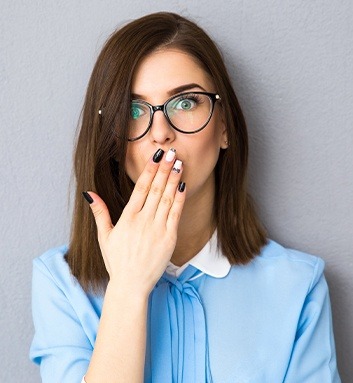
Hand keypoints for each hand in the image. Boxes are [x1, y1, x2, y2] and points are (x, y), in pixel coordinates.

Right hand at [85, 148, 185, 295]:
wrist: (131, 285)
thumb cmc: (117, 261)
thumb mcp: (104, 236)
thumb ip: (99, 212)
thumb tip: (89, 193)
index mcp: (128, 218)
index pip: (141, 188)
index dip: (149, 170)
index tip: (155, 156)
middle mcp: (143, 221)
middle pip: (156, 189)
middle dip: (164, 169)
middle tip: (171, 152)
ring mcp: (158, 229)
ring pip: (167, 198)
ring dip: (174, 179)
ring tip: (179, 163)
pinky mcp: (169, 238)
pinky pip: (176, 214)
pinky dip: (180, 198)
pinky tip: (183, 185)